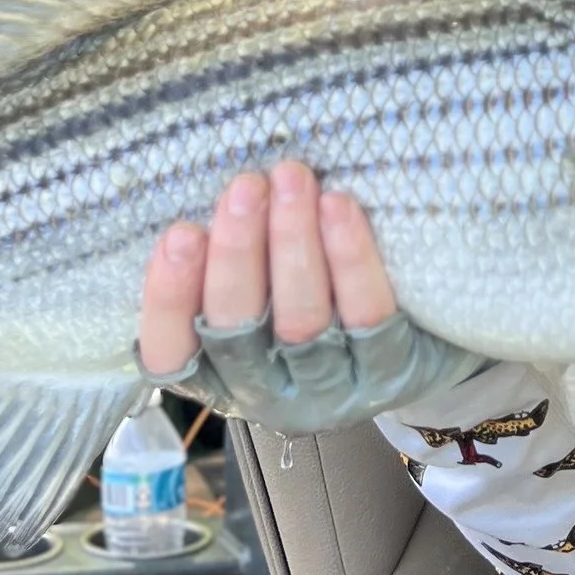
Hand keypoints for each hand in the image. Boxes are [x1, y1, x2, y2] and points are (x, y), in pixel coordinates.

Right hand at [138, 162, 394, 374]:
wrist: (405, 353)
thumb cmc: (305, 304)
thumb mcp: (251, 297)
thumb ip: (223, 267)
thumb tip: (212, 200)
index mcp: (214, 377)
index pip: (170, 353)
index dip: (168, 297)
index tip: (180, 233)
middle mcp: (264, 394)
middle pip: (238, 327)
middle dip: (237, 251)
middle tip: (244, 188)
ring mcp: (327, 389)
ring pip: (301, 318)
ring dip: (292, 241)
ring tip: (291, 180)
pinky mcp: (387, 373)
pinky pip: (367, 312)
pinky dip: (350, 257)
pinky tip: (338, 206)